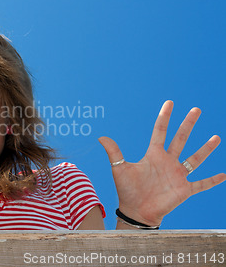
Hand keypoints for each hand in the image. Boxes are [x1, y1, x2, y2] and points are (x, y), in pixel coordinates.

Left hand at [98, 100, 225, 225]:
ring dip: (206, 149)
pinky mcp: (184, 189)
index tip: (170, 102)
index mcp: (153, 155)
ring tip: (216, 137)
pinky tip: (224, 174)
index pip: (160, 131)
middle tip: (196, 109)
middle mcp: (167, 162)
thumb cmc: (127, 190)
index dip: (165, 117)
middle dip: (188, 124)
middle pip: (180, 139)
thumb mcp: (119, 169)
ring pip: (195, 158)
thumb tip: (101, 137)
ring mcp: (177, 175)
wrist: (136, 211)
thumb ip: (114, 152)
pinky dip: (213, 180)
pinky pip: (202, 184)